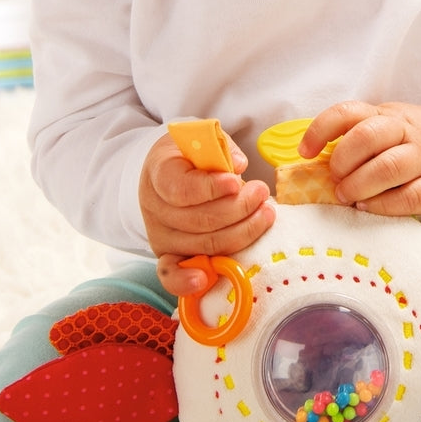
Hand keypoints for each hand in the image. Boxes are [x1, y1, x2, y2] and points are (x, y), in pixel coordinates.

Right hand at [140, 132, 275, 295]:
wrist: (172, 172)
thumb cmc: (194, 155)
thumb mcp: (205, 140)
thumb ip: (222, 148)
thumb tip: (238, 165)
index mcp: (159, 173)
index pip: (181, 188)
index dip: (210, 188)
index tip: (236, 181)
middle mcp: (155, 208)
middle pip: (199, 220)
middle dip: (239, 208)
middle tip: (262, 193)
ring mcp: (160, 235)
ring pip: (204, 244)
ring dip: (242, 232)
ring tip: (265, 213)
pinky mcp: (169, 256)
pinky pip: (172, 275)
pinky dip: (188, 282)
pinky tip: (206, 279)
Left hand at [298, 101, 420, 215]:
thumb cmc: (415, 140)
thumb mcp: (388, 125)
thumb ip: (356, 136)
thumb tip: (310, 163)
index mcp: (387, 115)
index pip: (348, 112)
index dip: (321, 130)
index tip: (305, 152)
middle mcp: (406, 131)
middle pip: (368, 136)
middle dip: (343, 161)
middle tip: (335, 179)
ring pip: (390, 166)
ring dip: (361, 184)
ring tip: (348, 197)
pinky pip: (411, 196)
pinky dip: (384, 206)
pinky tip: (368, 208)